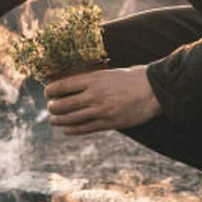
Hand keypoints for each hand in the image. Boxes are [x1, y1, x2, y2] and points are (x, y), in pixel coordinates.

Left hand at [45, 65, 160, 135]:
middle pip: (63, 104)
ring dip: (59, 120)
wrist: (154, 89)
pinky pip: (85, 128)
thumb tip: (75, 84)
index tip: (47, 93)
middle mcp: (94, 95)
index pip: (62, 86)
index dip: (50, 90)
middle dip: (53, 107)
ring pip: (71, 118)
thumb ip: (93, 79)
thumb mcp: (109, 72)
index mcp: (93, 79)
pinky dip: (73, 130)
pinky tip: (67, 129)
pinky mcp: (109, 123)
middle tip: (50, 108)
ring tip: (53, 120)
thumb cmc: (133, 78)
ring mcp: (101, 111)